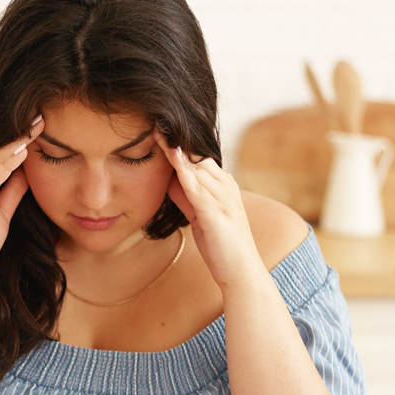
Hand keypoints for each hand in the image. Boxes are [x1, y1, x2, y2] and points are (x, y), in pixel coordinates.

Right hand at [0, 116, 44, 289]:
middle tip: (41, 116)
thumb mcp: (2, 214)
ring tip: (35, 126)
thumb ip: (11, 192)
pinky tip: (22, 151)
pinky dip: (6, 163)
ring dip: (16, 142)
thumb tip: (27, 172)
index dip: (19, 140)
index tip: (39, 125)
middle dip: (19, 134)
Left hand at [155, 129, 266, 290]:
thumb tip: (171, 180)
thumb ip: (187, 198)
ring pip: (197, 166)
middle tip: (153, 121)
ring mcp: (224, 199)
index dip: (178, 145)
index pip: (198, 158)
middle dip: (176, 140)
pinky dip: (184, 170)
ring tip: (157, 129)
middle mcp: (227, 187)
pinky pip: (198, 186)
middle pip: (197, 156)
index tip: (158, 129)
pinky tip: (172, 156)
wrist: (241, 273)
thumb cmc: (222, 247)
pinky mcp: (218, 213)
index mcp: (224, 186)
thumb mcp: (200, 217)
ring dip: (177, 149)